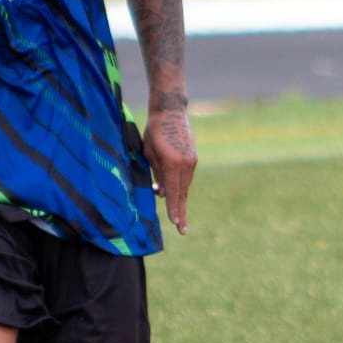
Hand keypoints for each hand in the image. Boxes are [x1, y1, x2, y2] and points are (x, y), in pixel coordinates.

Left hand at [143, 107, 196, 235]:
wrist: (171, 111)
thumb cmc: (154, 131)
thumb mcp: (149, 153)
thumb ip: (158, 174)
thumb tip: (165, 193)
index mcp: (173, 163)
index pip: (174, 191)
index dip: (174, 208)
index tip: (175, 223)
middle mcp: (186, 164)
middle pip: (183, 193)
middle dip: (181, 212)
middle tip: (183, 231)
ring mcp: (192, 161)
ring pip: (185, 186)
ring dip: (179, 199)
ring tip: (176, 216)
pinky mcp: (193, 158)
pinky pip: (186, 178)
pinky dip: (181, 188)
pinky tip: (174, 194)